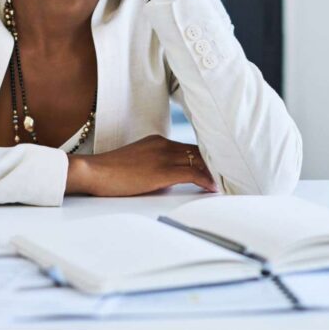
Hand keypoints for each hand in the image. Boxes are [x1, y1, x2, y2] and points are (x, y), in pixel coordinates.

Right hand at [65, 135, 216, 195]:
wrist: (93, 172)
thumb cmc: (111, 174)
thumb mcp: (138, 165)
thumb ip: (158, 168)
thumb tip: (174, 181)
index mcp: (158, 141)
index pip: (191, 147)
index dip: (208, 158)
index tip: (221, 167)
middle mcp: (163, 144)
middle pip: (199, 151)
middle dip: (217, 163)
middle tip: (234, 174)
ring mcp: (163, 155)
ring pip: (200, 160)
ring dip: (216, 172)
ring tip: (231, 182)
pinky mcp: (161, 170)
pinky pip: (192, 172)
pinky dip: (206, 180)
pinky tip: (214, 188)